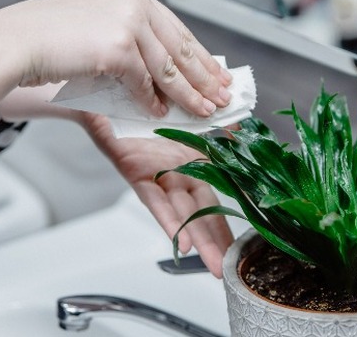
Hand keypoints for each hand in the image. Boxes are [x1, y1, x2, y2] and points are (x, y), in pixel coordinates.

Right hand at [0, 0, 231, 159]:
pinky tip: (162, 114)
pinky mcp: (119, 47)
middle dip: (205, 77)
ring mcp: (129, 23)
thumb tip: (160, 72)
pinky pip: (143, 83)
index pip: (178, 30)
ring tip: (206, 111)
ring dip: (189, 94)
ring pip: (169, 68)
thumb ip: (131, 41)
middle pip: (182, 48)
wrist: (15, 42)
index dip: (200, 56)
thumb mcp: (98, 28)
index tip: (217, 74)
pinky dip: (152, 102)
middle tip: (224, 96)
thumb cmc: (49, 38)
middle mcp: (136, 3)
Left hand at [79, 112, 233, 277]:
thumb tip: (242, 130)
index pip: (218, 197)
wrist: (113, 87)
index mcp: (195, 160)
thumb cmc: (150, 100)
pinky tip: (181, 243)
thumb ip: (218, 126)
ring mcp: (159, 175)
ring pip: (182, 214)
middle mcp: (178, 172)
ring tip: (212, 264)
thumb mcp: (192, 114)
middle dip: (216, 242)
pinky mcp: (137, 173)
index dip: (227, 222)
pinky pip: (155, 201)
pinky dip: (169, 222)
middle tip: (227, 268)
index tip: (243, 247)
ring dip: (197, 240)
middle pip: (202, 212)